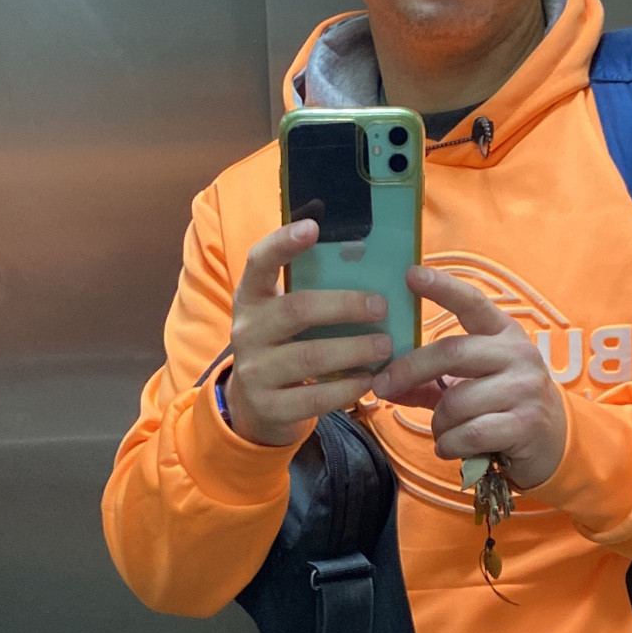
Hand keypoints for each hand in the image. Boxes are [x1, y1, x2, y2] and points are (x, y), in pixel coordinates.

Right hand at [223, 219, 391, 447]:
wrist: (255, 405)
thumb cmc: (284, 346)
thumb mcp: (284, 316)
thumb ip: (313, 291)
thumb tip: (368, 258)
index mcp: (251, 297)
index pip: (259, 262)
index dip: (283, 243)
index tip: (313, 227)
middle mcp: (246, 330)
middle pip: (296, 309)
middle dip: (344, 306)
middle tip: (382, 307)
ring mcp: (254, 371)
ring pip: (310, 356)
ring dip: (353, 349)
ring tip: (385, 346)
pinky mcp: (268, 406)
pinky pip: (313, 397)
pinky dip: (346, 388)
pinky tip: (369, 380)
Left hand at [371, 264, 566, 489]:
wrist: (553, 443)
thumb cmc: (503, 407)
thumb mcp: (472, 385)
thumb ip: (430, 381)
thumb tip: (384, 383)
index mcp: (503, 334)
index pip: (472, 303)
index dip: (442, 288)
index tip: (411, 274)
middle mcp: (517, 355)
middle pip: (452, 352)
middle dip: (410, 370)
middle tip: (383, 386)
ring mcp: (524, 389)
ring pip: (456, 402)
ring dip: (438, 423)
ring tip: (444, 432)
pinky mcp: (525, 424)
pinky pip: (468, 433)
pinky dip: (449, 445)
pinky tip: (452, 447)